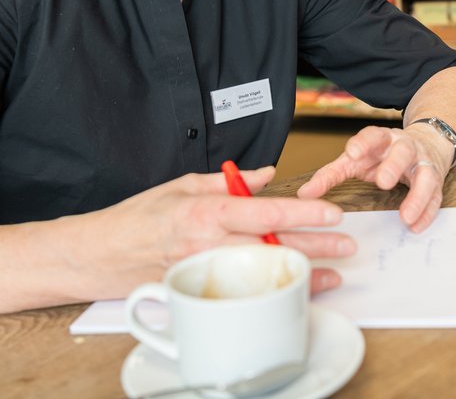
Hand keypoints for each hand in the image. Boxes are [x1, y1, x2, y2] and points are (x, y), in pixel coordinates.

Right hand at [83, 167, 355, 297]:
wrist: (99, 252)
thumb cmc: (140, 215)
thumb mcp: (184, 183)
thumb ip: (231, 180)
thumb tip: (267, 174)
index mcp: (207, 209)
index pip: (266, 212)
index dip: (303, 214)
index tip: (333, 214)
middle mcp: (209, 242)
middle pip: (273, 246)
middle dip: (315, 247)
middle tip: (346, 246)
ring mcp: (205, 270)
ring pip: (263, 273)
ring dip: (301, 274)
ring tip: (332, 275)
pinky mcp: (199, 290)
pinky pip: (242, 291)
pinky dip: (271, 289)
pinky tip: (293, 289)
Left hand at [297, 124, 451, 233]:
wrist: (425, 144)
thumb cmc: (381, 156)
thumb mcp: (355, 160)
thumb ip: (330, 175)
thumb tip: (303, 195)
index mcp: (382, 139)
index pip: (372, 135)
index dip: (362, 142)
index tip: (351, 153)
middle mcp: (404, 147)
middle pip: (403, 150)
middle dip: (393, 165)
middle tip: (383, 182)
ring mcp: (422, 162)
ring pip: (425, 173)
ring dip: (417, 195)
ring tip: (405, 216)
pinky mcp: (435, 179)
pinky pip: (435, 195)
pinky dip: (427, 211)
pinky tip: (416, 226)